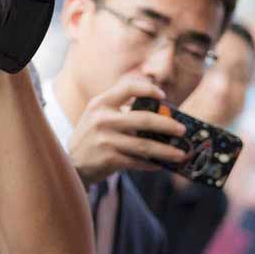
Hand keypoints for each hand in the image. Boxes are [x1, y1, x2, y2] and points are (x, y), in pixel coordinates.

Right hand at [68, 76, 188, 185]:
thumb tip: (158, 111)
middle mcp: (102, 119)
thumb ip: (120, 108)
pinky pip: (137, 161)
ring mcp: (105, 140)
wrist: (72, 163)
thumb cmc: (91, 136)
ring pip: (144, 145)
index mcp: (101, 103)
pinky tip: (161, 165)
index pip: (128, 88)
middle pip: (143, 119)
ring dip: (166, 151)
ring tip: (180, 154)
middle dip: (167, 125)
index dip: (148, 90)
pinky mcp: (109, 159)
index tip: (163, 96)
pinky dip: (151, 164)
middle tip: (182, 130)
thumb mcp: (97, 115)